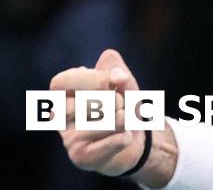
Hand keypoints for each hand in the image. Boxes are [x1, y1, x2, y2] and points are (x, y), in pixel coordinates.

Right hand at [50, 49, 147, 176]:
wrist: (133, 141)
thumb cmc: (123, 108)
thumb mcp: (125, 85)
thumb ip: (120, 74)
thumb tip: (116, 75)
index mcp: (64, 95)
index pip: (61, 82)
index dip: (89, 78)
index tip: (109, 81)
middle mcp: (60, 118)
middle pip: (85, 101)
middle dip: (114, 100)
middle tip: (119, 105)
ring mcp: (68, 139)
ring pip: (105, 122)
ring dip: (124, 118)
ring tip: (123, 122)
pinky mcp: (81, 157)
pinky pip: (116, 140)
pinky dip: (128, 135)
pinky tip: (125, 137)